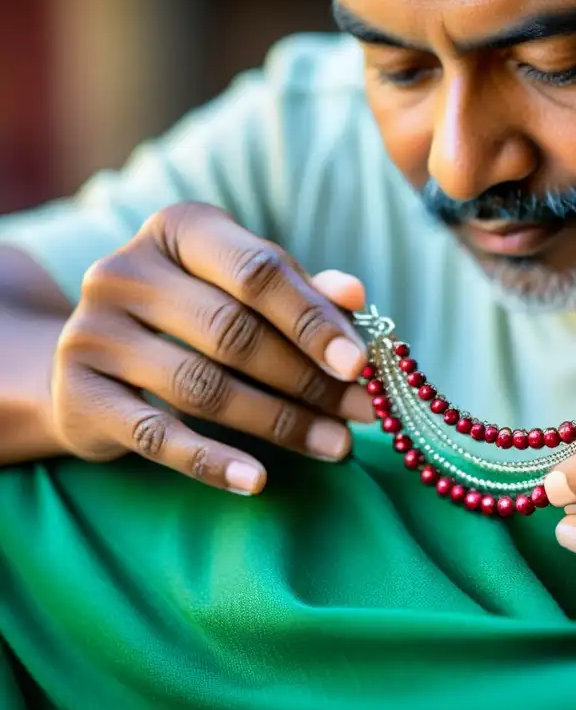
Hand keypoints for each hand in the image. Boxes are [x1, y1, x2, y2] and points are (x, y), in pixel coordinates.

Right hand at [50, 202, 374, 494]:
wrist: (92, 362)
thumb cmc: (194, 317)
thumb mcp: (246, 292)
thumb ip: (301, 292)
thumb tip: (355, 296)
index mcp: (179, 230)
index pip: (256, 271)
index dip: (313, 319)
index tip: (361, 363)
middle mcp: (125, 271)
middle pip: (233, 332)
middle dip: (308, 378)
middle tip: (363, 412)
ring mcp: (92, 333)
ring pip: (203, 386)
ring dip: (280, 422)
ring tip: (337, 445)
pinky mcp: (78, 395)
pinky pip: (157, 436)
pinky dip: (212, 461)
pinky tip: (258, 480)